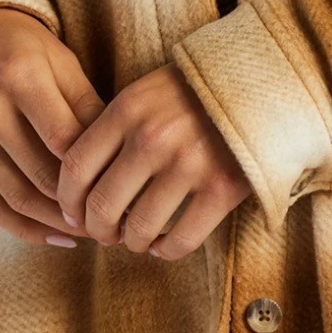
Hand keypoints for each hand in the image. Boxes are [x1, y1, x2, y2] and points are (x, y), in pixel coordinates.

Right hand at [0, 9, 102, 246]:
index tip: (128, 187)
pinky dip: (25, 229)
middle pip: (42, 176)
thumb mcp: (61, 60)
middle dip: (83, 206)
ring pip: (18, 198)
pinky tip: (57, 237)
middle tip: (119, 220)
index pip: (66, 140)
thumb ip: (88, 105)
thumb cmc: (21, 46)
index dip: (98, 170)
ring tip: (95, 232)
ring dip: (59, 224)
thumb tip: (121, 154)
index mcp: (22, 77)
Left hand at [56, 63, 250, 261]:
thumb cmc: (197, 91)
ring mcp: (188, 164)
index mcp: (128, 109)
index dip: (68, 199)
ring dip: (131, 242)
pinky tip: (163, 244)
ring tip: (136, 239)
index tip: (73, 213)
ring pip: (138, 228)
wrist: (263, 82)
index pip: (76, 166)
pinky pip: (181, 240)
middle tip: (104, 234)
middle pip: (102, 205)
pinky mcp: (222, 187)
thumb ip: (115, 127)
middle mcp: (152, 138)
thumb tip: (82, 183)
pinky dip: (166, 250)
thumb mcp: (148, 92)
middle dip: (97, 229)